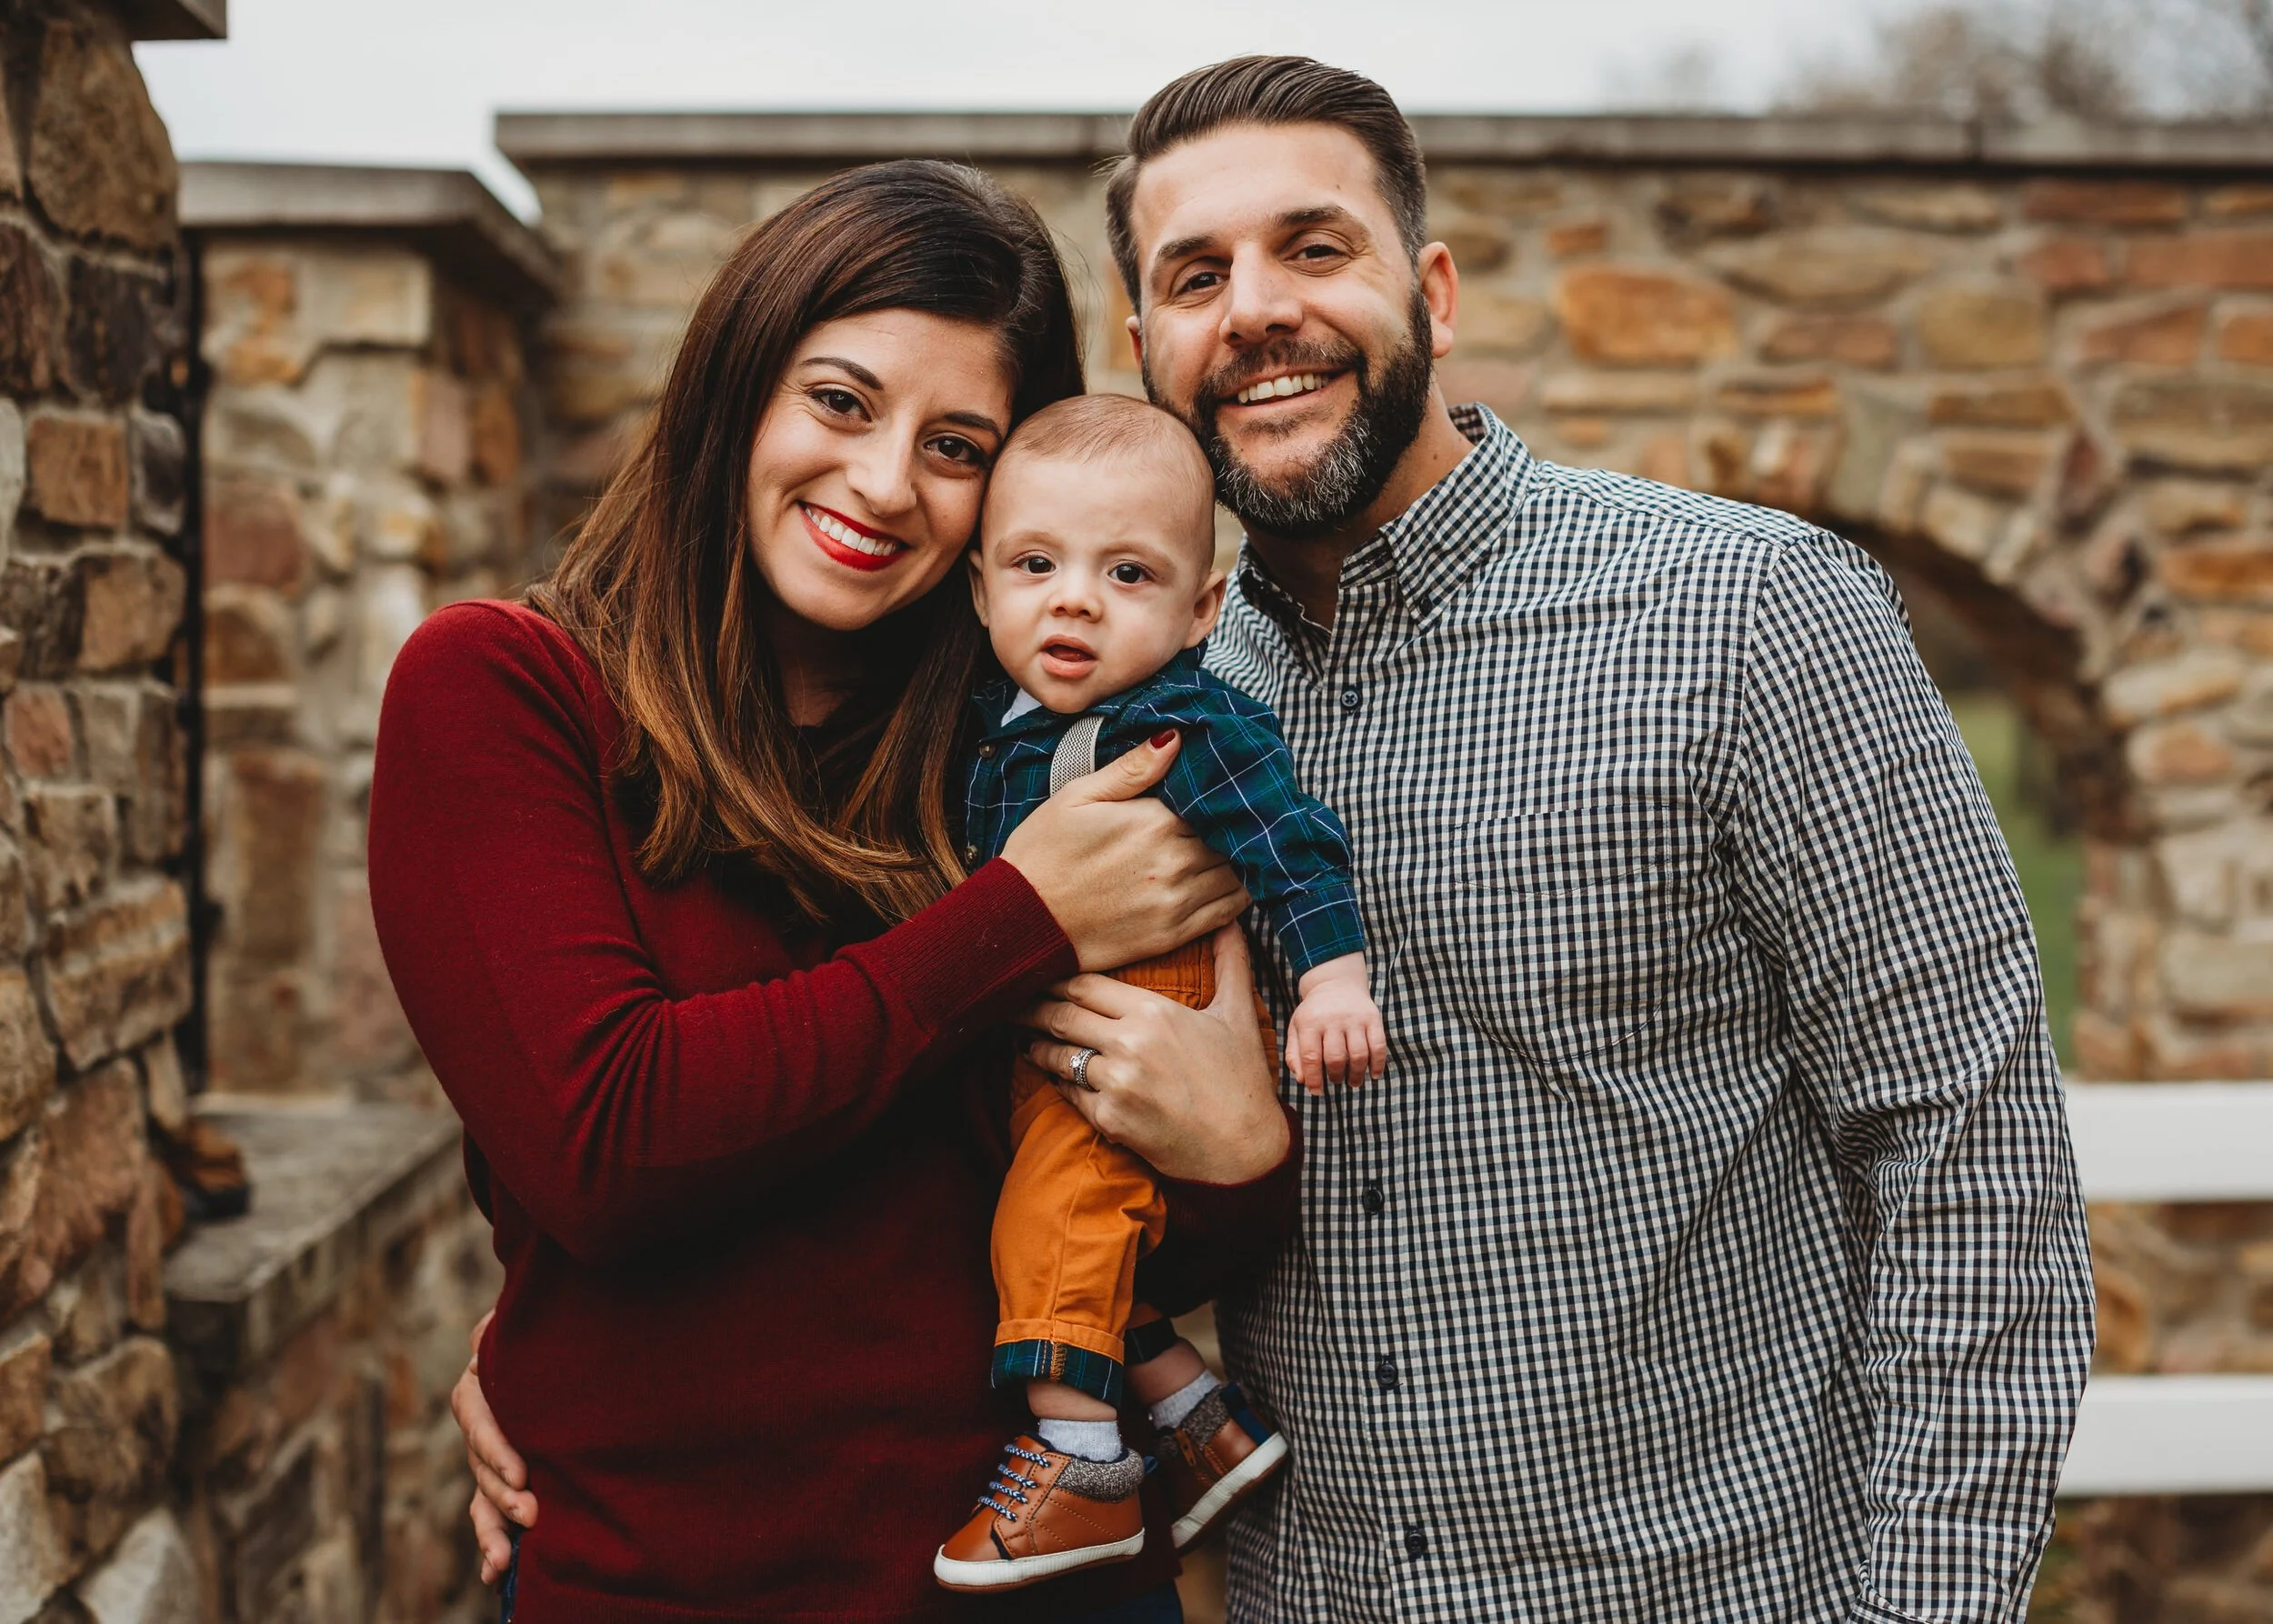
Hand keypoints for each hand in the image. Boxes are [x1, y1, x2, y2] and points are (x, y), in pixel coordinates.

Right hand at [453, 1310, 537, 1584]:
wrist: (579, 1339)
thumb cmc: (557, 1323)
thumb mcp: (530, 1315)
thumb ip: (505, 1325)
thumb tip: (482, 1333)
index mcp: (481, 1379)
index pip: (476, 1414)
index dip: (495, 1445)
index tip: (522, 1474)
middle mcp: (482, 1420)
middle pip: (479, 1462)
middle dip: (501, 1494)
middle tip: (531, 1513)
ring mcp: (493, 1455)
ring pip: (481, 1496)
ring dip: (491, 1530)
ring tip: (504, 1562)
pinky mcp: (509, 1481)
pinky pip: (491, 1514)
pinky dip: (493, 1544)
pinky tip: (496, 1576)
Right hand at [1000, 731, 1249, 970]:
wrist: (1019, 920)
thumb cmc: (1044, 852)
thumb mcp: (1078, 796)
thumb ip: (1133, 769)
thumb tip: (1176, 737)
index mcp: (1154, 821)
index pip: (1214, 801)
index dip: (1220, 796)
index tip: (1221, 792)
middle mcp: (1173, 861)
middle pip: (1230, 837)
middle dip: (1233, 827)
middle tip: (1234, 819)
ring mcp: (1176, 901)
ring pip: (1236, 873)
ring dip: (1240, 859)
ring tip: (1234, 848)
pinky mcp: (1173, 934)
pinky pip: (1229, 913)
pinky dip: (1239, 895)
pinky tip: (1231, 882)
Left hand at [1021, 923, 1289, 1182]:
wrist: (1245, 1151)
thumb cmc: (1243, 1080)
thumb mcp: (1238, 1015)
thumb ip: (1231, 964)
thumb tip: (1233, 922)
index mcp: (1154, 1013)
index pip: (1085, 984)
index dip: (1055, 979)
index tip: (1037, 974)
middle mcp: (1129, 1044)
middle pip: (1061, 1016)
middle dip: (1031, 1008)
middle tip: (1010, 1002)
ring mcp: (1116, 1084)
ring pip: (1058, 1056)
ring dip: (1036, 1046)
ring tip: (1024, 1039)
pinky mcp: (1109, 1120)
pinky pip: (1069, 1094)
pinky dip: (1058, 1083)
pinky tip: (1052, 1076)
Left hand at [1285, 953, 1385, 1091]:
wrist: (1336, 983)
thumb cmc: (1314, 1012)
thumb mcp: (1297, 1028)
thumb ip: (1294, 1054)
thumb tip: (1302, 1080)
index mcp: (1310, 1022)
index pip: (1311, 1056)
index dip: (1314, 1079)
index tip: (1316, 1092)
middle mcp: (1333, 1019)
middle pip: (1336, 1058)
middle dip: (1335, 1076)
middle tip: (1336, 1080)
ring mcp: (1355, 1018)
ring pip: (1358, 1055)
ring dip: (1356, 1075)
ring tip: (1352, 1081)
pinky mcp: (1373, 1018)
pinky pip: (1378, 1046)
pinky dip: (1377, 1064)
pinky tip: (1373, 1075)